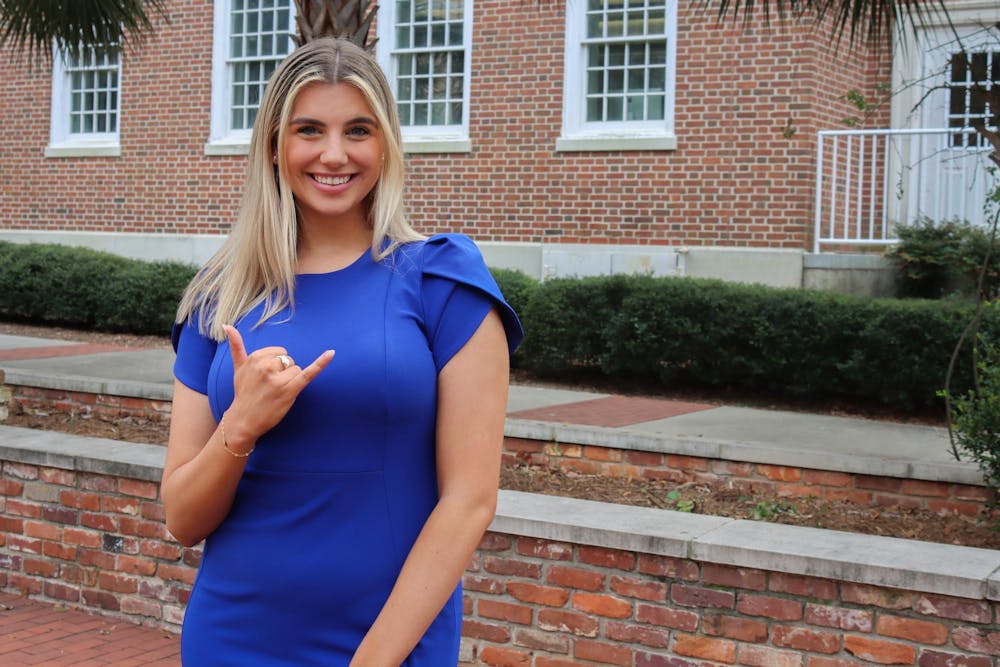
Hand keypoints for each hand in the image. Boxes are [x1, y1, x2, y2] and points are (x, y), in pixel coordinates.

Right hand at [222, 325, 334, 447]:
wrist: (243, 420)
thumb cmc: (244, 392)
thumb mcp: (238, 368)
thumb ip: (236, 346)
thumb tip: (226, 325)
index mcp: (255, 357)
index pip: (280, 352)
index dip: (277, 365)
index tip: (266, 377)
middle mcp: (266, 366)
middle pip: (289, 360)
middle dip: (284, 372)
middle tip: (271, 387)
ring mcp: (278, 379)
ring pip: (297, 369)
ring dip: (291, 381)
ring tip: (277, 393)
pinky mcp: (289, 390)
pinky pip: (308, 373)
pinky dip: (321, 363)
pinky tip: (331, 353)